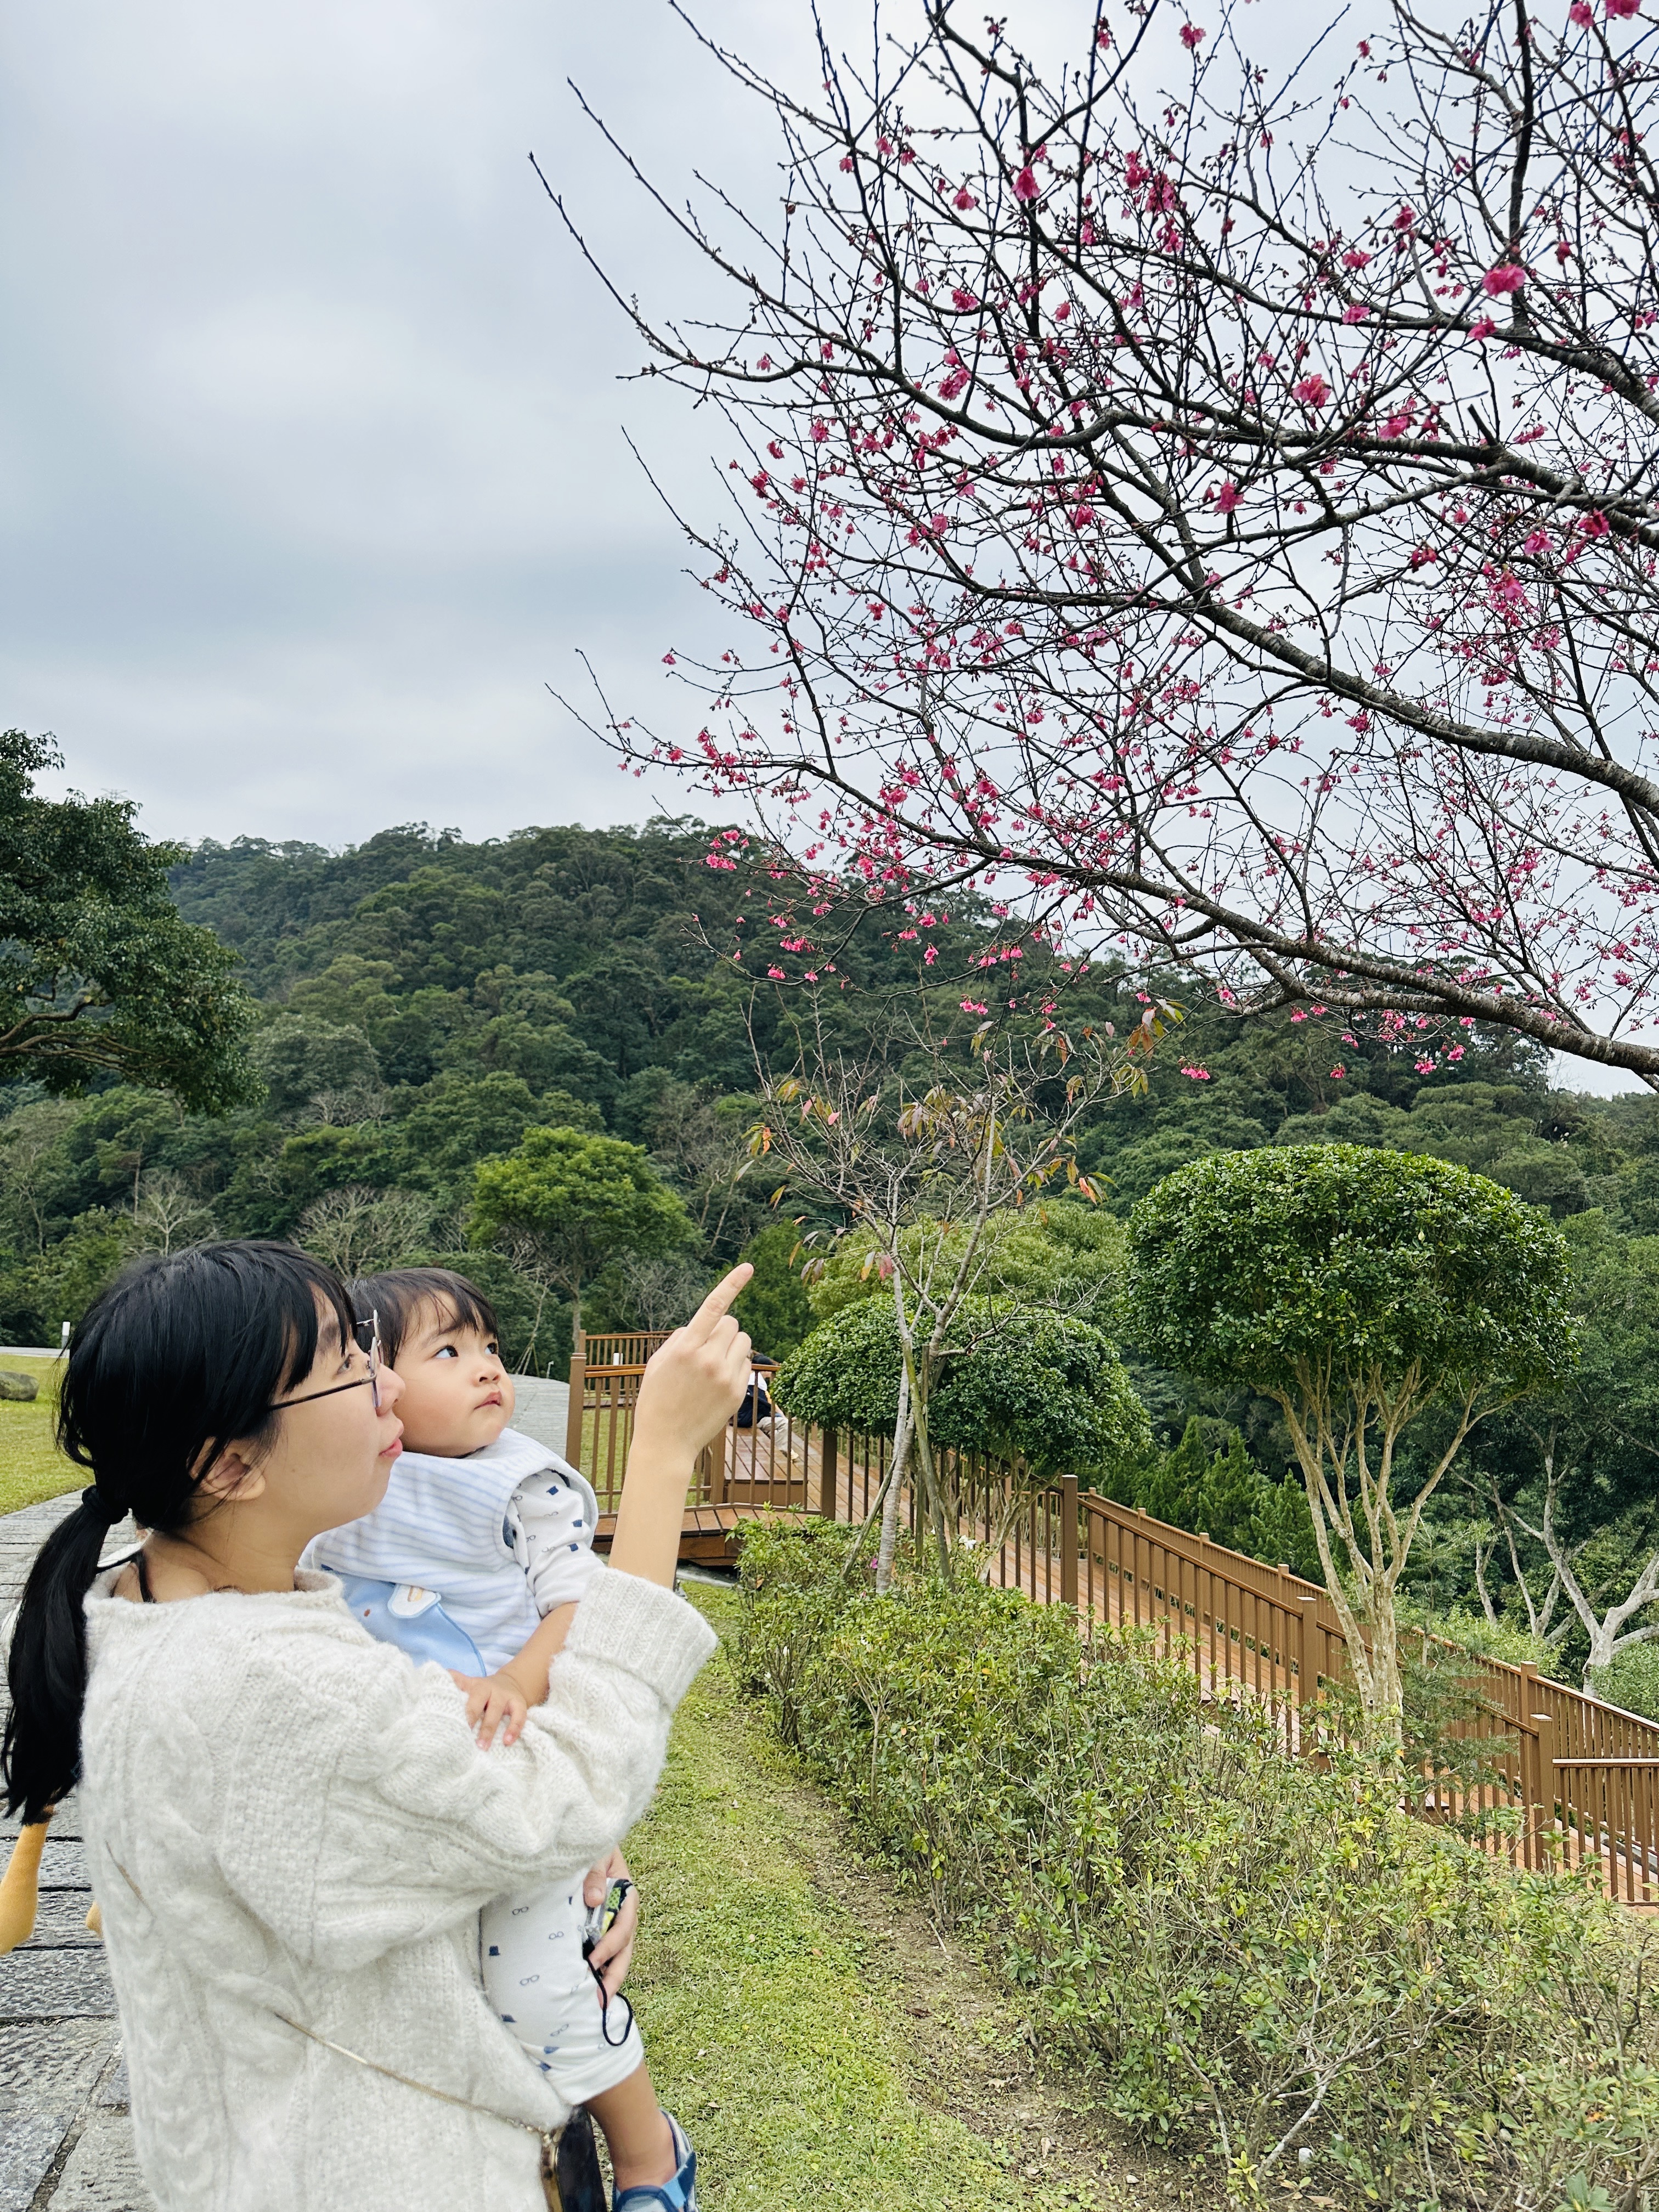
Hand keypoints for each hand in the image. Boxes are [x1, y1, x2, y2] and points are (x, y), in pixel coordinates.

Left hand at [447, 1669, 529, 1748]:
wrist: (512, 1682)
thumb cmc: (484, 1692)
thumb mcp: (470, 1685)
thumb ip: (455, 1686)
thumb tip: (432, 1683)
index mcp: (474, 1685)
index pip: (461, 1686)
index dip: (453, 1697)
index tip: (447, 1715)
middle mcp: (489, 1688)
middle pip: (477, 1701)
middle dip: (469, 1718)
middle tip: (461, 1735)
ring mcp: (504, 1696)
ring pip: (496, 1711)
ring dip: (488, 1730)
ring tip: (482, 1747)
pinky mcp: (519, 1703)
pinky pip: (518, 1716)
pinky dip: (514, 1729)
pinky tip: (507, 1742)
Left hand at [582, 1847, 638, 2002]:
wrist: (586, 1843)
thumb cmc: (594, 1847)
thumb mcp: (598, 1853)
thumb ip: (595, 1873)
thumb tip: (595, 1900)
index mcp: (627, 1896)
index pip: (623, 1926)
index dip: (610, 1945)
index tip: (593, 1960)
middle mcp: (623, 1914)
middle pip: (624, 1949)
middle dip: (614, 1975)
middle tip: (602, 1999)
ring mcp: (613, 1923)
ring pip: (617, 1955)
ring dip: (608, 1978)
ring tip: (598, 2003)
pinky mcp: (599, 1928)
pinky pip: (604, 1952)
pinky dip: (600, 1969)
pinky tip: (589, 1986)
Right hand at [631, 1263, 754, 1464]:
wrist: (666, 1441)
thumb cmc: (657, 1398)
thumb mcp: (658, 1362)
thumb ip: (681, 1338)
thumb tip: (701, 1325)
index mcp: (685, 1348)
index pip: (713, 1307)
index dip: (731, 1284)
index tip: (748, 1267)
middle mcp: (708, 1359)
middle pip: (732, 1323)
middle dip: (722, 1329)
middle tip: (707, 1346)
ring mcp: (725, 1377)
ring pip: (743, 1341)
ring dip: (731, 1346)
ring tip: (712, 1365)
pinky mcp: (737, 1392)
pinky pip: (746, 1363)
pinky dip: (735, 1365)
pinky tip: (718, 1381)